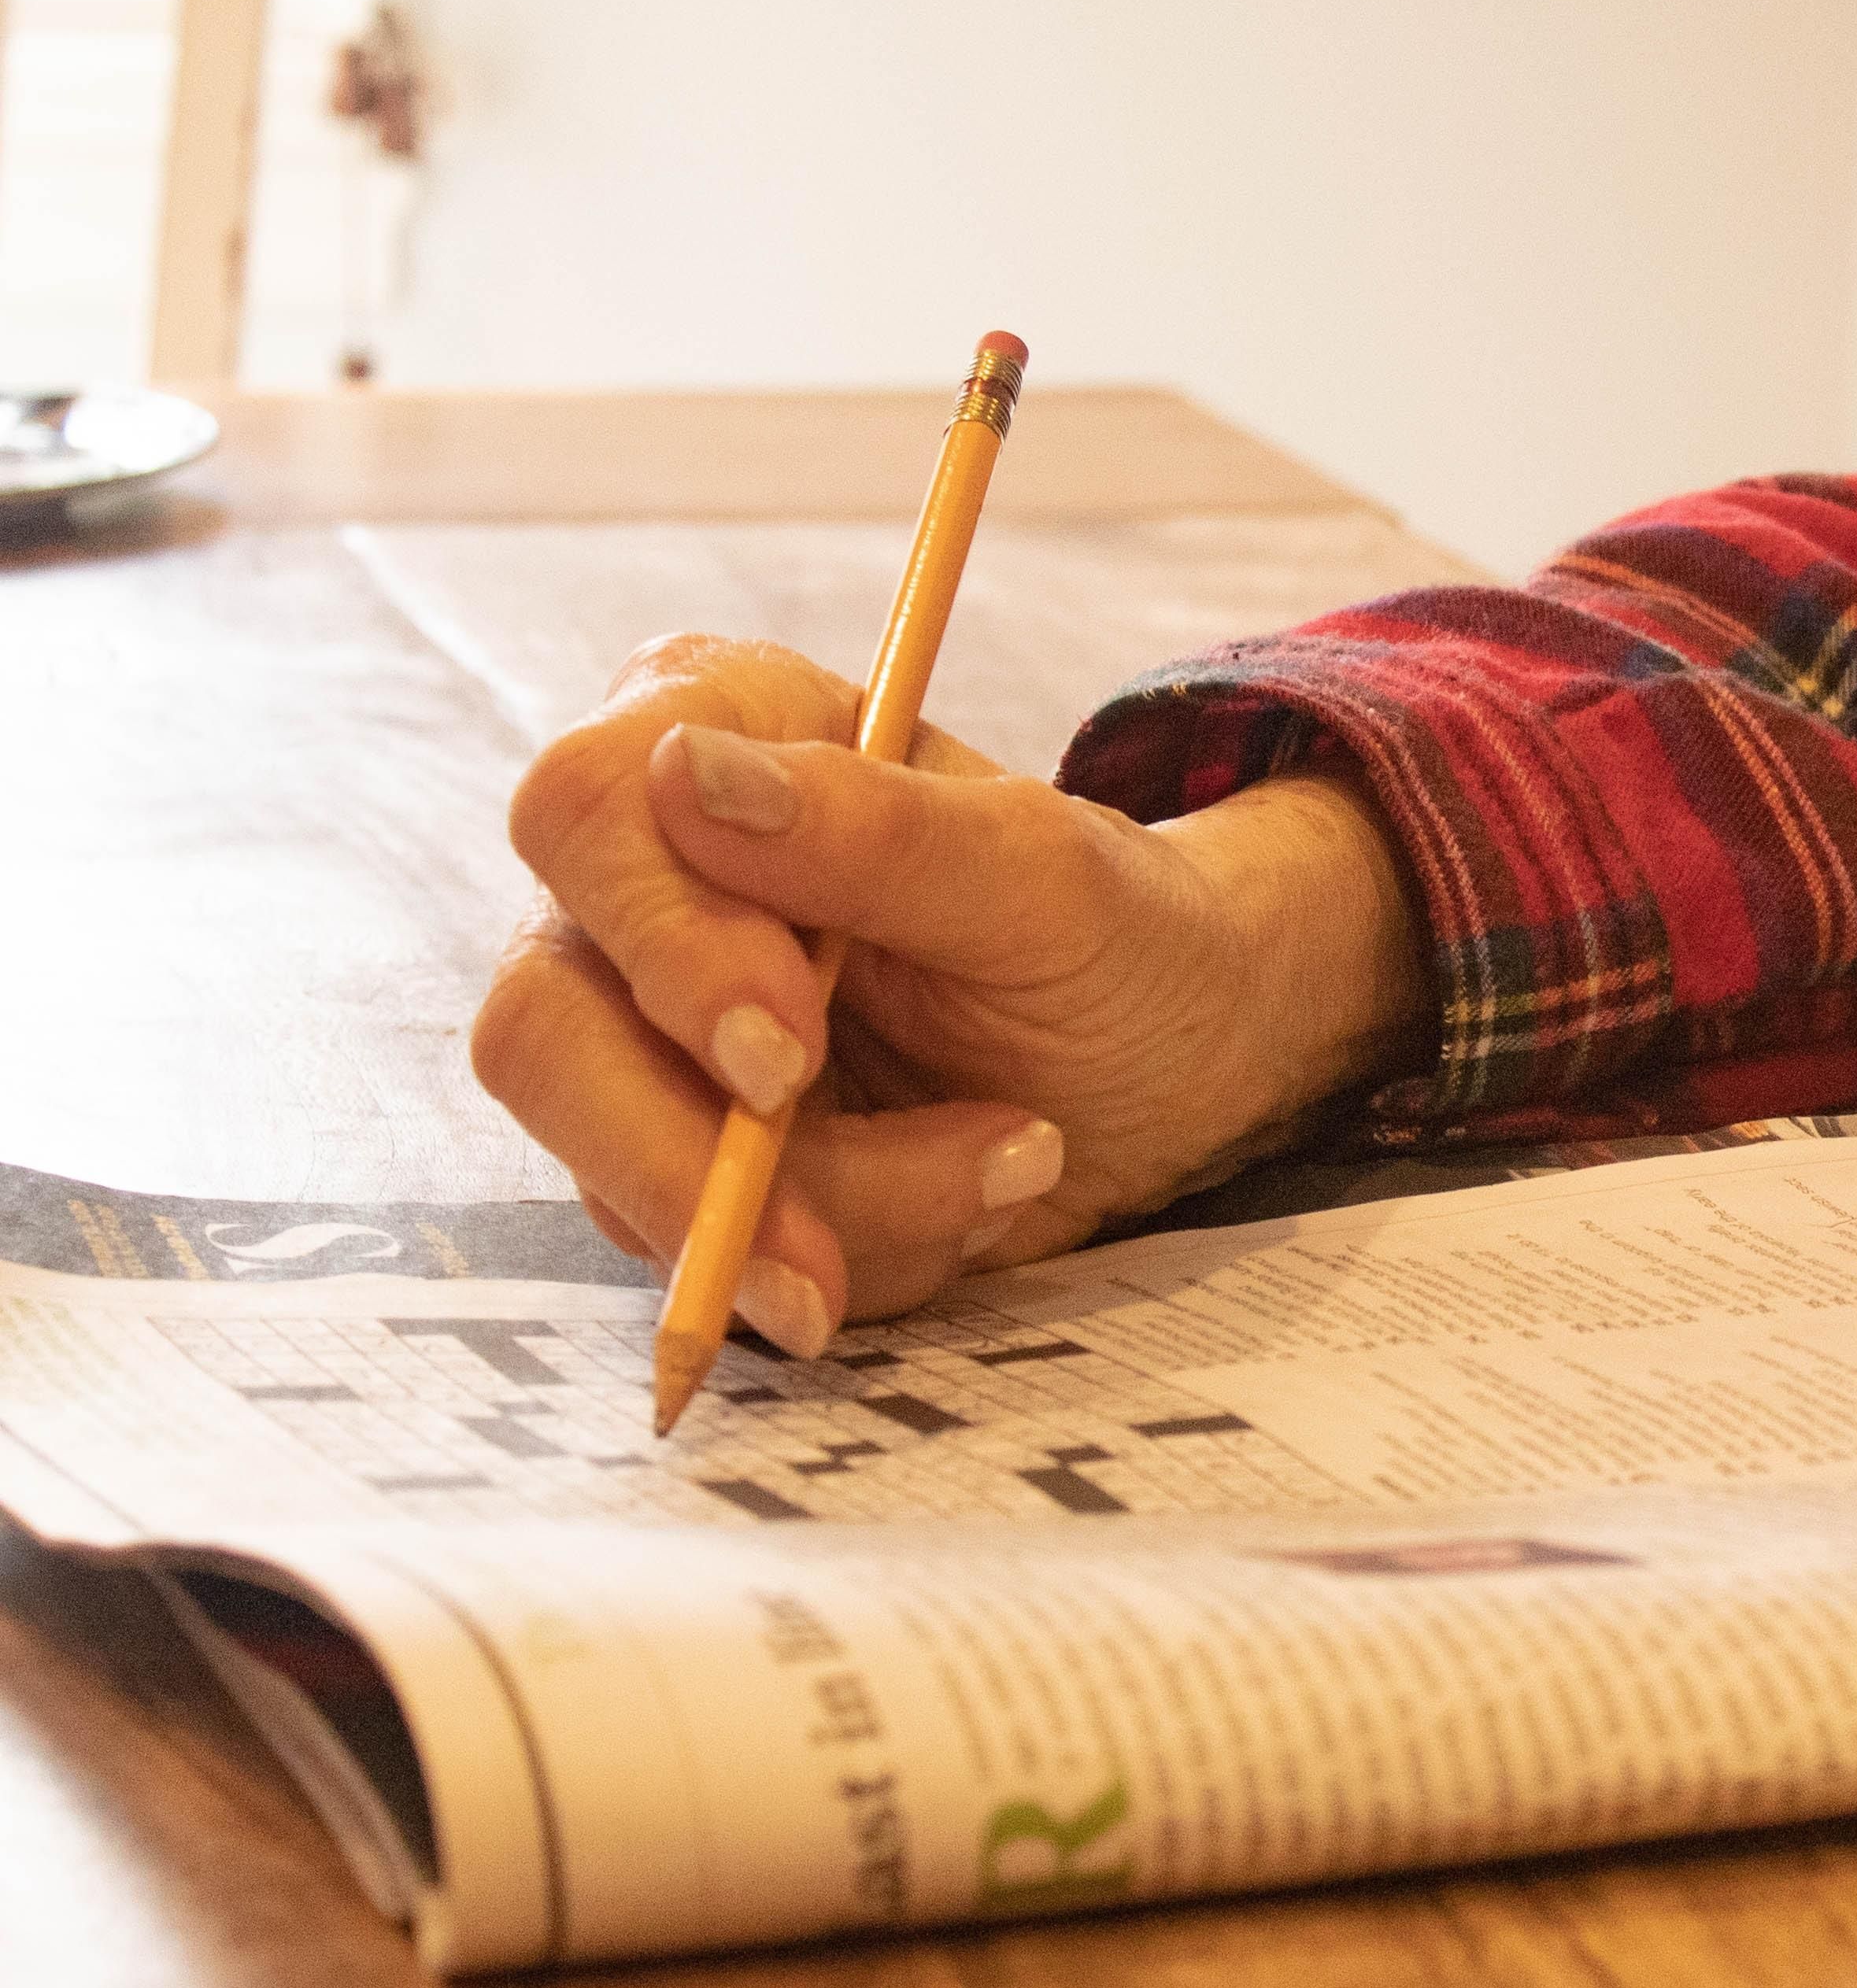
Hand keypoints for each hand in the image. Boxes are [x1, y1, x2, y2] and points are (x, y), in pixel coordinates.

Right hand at [470, 635, 1426, 1348]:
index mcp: (717, 732)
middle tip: (838, 1225)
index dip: (666, 946)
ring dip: (831, 1211)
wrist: (1184, 1061)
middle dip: (695, 1153)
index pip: (584, 816)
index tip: (781, 1051)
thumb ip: (876, 830)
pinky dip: (850, 1255)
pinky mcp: (677, 1155)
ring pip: (616, 1167)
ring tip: (1016, 1164)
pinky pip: (698, 1248)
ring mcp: (643, 1030)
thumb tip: (683, 774)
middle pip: (541, 1027)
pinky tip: (973, 1204)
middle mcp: (645, 879)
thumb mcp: (1045, 877)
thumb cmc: (1118, 934)